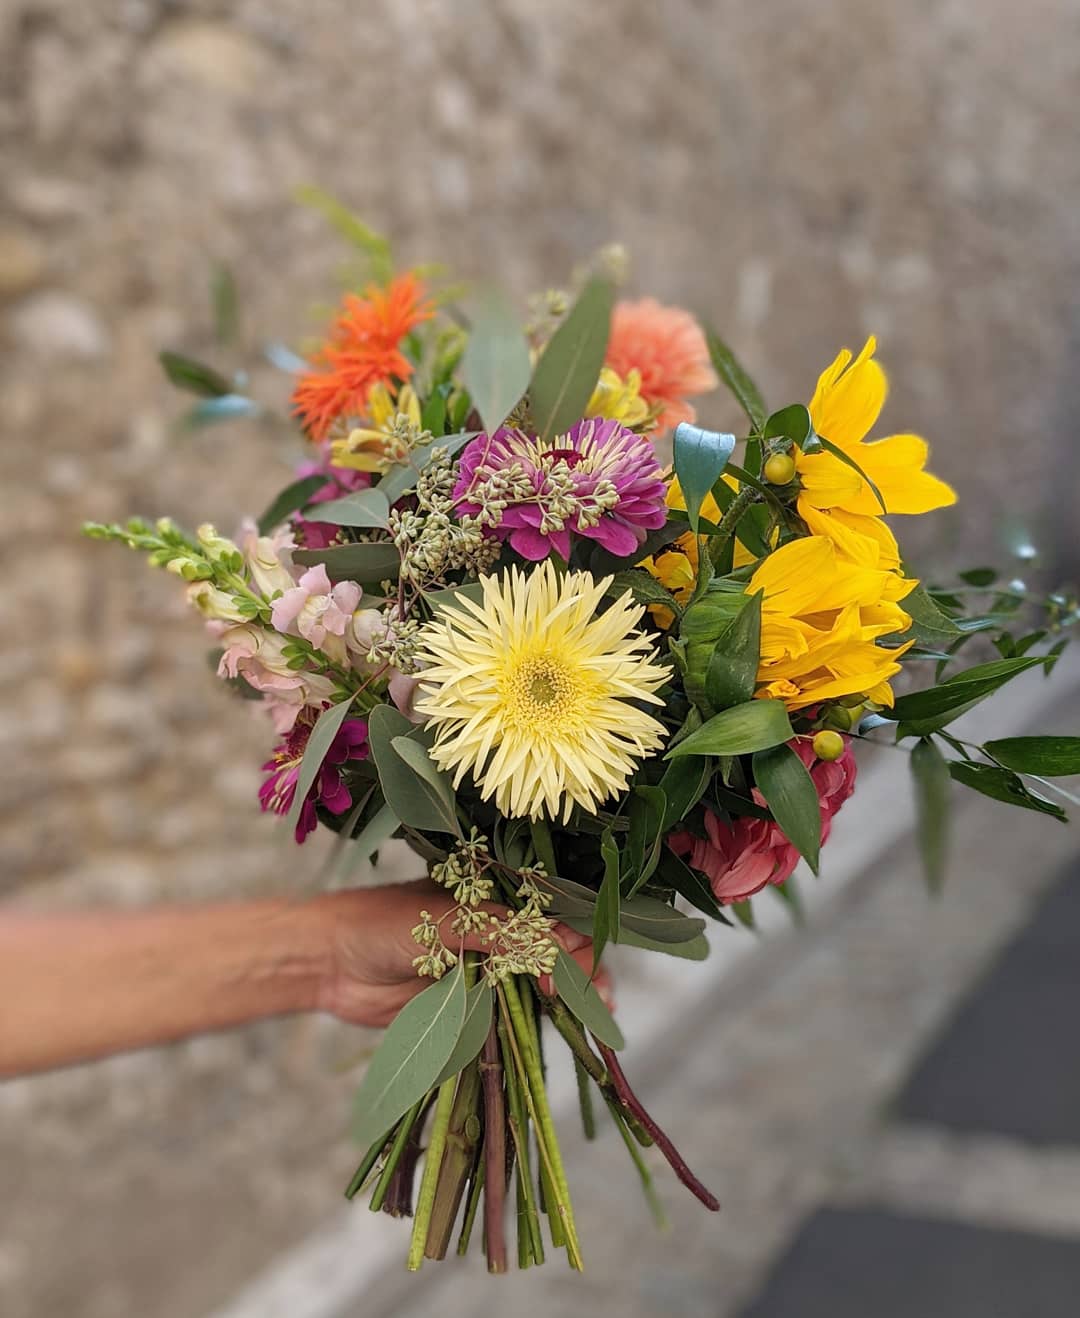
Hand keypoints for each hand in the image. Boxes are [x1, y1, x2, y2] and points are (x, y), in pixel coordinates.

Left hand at [314, 880, 609, 1028]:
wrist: (331, 963)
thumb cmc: (382, 925)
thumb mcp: (446, 922)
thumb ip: (500, 934)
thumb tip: (554, 947)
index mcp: (494, 896)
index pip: (550, 914)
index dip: (571, 938)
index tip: (566, 965)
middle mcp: (498, 930)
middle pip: (556, 949)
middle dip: (581, 971)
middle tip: (595, 998)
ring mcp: (488, 967)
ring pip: (542, 982)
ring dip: (570, 998)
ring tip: (595, 1013)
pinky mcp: (473, 1004)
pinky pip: (515, 1012)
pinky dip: (541, 1019)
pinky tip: (566, 1024)